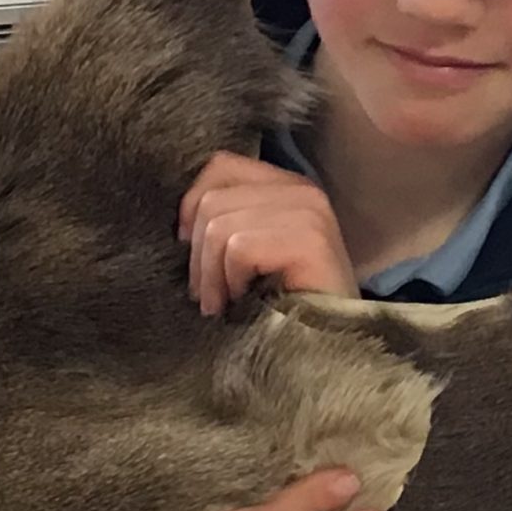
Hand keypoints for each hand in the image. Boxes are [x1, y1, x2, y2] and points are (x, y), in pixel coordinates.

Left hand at [179, 151, 358, 315]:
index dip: (192, 205)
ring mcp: (309, 211)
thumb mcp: (252, 253)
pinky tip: (247, 302)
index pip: (221, 166)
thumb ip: (229, 221)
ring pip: (219, 227)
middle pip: (212, 201)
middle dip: (198, 255)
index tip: (188, 246)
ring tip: (223, 304)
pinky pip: (238, 249)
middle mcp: (302, 190)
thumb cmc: (286, 304)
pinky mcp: (309, 239)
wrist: (330, 344)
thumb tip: (181, 225)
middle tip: (207, 296)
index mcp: (288, 186)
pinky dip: (232, 282)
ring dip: (211, 276)